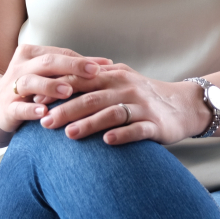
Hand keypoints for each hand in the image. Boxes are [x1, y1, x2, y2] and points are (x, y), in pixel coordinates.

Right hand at [0, 44, 112, 138]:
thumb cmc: (31, 89)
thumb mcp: (48, 76)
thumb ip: (73, 70)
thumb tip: (107, 64)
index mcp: (31, 54)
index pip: (61, 53)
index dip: (82, 59)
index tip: (105, 65)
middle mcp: (20, 66)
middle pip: (48, 62)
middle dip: (72, 66)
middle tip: (94, 72)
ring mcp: (11, 87)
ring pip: (31, 82)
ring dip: (51, 86)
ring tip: (69, 91)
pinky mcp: (5, 108)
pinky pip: (18, 107)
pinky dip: (31, 109)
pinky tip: (44, 112)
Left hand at [38, 62, 210, 145]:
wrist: (182, 105)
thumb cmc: (142, 95)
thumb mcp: (118, 82)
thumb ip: (92, 83)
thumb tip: (56, 86)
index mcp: (113, 76)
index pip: (81, 80)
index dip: (58, 90)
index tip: (37, 102)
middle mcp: (125, 87)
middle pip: (91, 97)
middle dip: (66, 110)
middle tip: (44, 123)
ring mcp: (141, 105)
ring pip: (111, 113)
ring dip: (89, 123)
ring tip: (69, 135)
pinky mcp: (155, 124)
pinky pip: (137, 129)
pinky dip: (122, 134)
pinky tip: (107, 142)